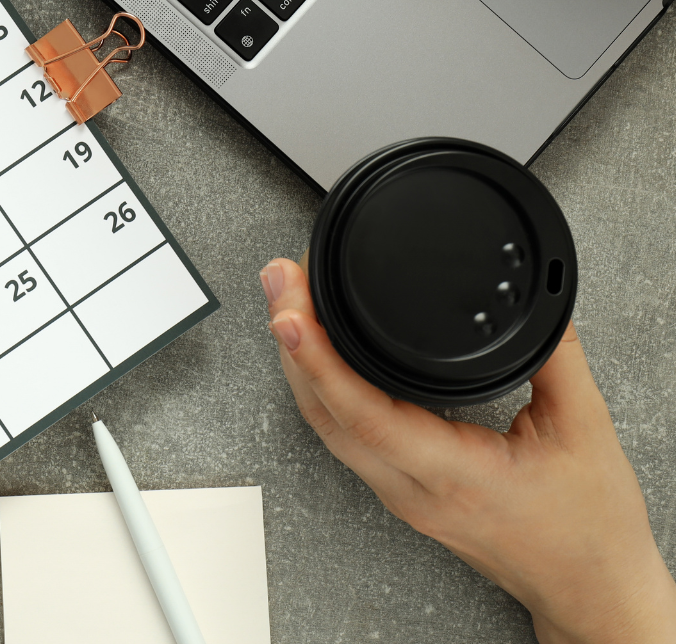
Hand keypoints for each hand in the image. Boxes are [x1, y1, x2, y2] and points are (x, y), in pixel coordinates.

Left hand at [261, 256, 675, 642]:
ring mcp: (400, 493)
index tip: (290, 314)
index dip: (321, 362)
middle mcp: (413, 488)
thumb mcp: (585, 430)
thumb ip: (556, 357)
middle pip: (326, 415)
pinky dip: (321, 386)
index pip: (367, 417)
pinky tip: (314, 353)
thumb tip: (535, 302)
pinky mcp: (401, 489)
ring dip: (299, 363)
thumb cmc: (588, 528)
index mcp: (455, 476)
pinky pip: (342, 434)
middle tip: (280, 280)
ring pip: (326, 426)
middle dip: (294, 343)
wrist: (589, 589)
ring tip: (287, 302)